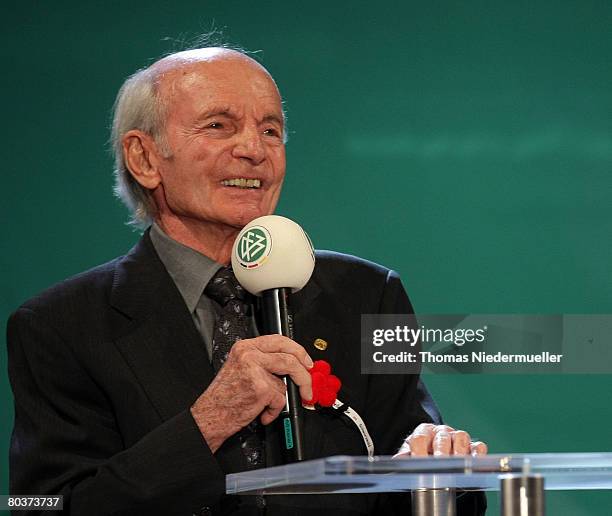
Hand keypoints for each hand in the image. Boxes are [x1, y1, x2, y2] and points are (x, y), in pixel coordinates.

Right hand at [190, 335, 312, 451]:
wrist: (211, 415)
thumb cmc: (225, 396)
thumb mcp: (240, 367)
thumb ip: (263, 361)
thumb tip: (291, 364)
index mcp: (245, 347)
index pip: (279, 340)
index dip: (298, 350)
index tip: (306, 361)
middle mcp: (249, 355)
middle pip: (290, 357)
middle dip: (305, 374)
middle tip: (308, 384)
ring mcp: (255, 370)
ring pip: (286, 380)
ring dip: (284, 396)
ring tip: (269, 404)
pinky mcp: (260, 388)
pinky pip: (280, 399)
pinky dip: (274, 410)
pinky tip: (262, 412)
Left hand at [393, 423, 487, 457]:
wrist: (438, 456)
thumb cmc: (424, 454)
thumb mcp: (411, 454)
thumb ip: (405, 456)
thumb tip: (398, 461)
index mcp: (424, 431)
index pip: (420, 437)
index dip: (420, 449)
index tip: (419, 460)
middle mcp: (442, 432)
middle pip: (442, 438)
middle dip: (441, 451)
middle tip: (440, 463)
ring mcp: (458, 437)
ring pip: (461, 438)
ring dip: (459, 451)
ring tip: (457, 464)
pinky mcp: (473, 446)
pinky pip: (478, 446)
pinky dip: (477, 454)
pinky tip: (474, 463)